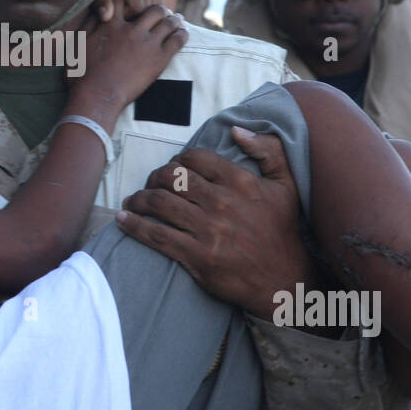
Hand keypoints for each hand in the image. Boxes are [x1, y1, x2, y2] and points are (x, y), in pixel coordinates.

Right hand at [70, 3, 186, 123]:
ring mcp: (147, 43)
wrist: (97, 96)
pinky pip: (177, 40)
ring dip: (174, 20)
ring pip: (168, 22)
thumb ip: (87, 25)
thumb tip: (98, 12)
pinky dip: (182, 34)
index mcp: (110, 24)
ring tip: (177, 20)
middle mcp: (131, 29)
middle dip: (160, 10)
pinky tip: (183, 33)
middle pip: (153, 10)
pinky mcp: (159, 59)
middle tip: (163, 13)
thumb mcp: (77, 44)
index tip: (133, 3)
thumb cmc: (81, 75)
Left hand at [114, 127, 321, 319]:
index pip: (196, 158)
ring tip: (132, 201)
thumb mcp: (287, 186)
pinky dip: (134, 225)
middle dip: (154, 177)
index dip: (178, 159)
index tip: (172, 167)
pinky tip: (123, 220)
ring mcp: (208, 231)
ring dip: (138, 199)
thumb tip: (238, 130)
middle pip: (172, 177)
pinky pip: (156, 235)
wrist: (285, 279)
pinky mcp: (197, 257)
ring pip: (159, 203)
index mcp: (241, 182)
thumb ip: (269, 151)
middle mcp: (222, 202)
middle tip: (149, 184)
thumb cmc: (283, 231)